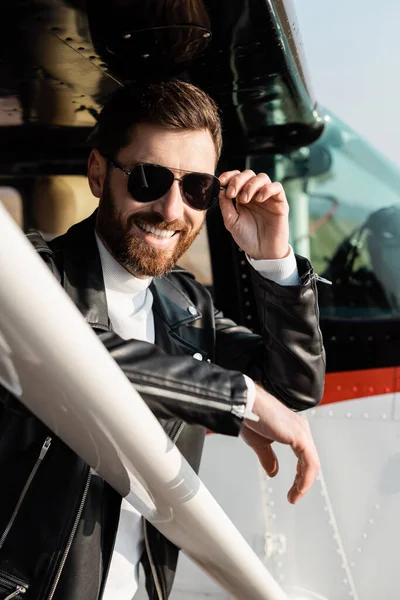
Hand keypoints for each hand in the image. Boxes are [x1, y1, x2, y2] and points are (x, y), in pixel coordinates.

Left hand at [219, 169, 288, 259]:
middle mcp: (255, 194)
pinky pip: (276, 187)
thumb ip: (226, 206)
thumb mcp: (231, 222)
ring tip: (244, 200)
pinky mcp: (280, 202)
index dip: (229, 176)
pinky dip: (267, 189)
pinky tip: (259, 199)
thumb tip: (220, 189)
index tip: (222, 182)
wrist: (262, 252)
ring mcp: (268, 197)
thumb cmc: (247, 238)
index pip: (237, 177)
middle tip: (232, 193)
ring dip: (251, 185)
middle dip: (238, 180)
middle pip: (248, 174)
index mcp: (242, 197)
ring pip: (262, 177)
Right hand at [241, 384, 319, 503]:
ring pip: (312, 463)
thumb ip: (268, 458)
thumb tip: (273, 472)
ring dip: (304, 483)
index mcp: (293, 430)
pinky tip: (299, 489)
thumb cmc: (250, 416)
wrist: (245, 404)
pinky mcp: (300, 437)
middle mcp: (300, 429)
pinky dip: (305, 479)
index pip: (303, 457)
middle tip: (294, 496)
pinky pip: (310, 463)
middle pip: (309, 461)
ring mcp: (302, 432)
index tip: (292, 491)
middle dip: (302, 481)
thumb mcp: (260, 443)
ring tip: (295, 496)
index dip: (299, 476)